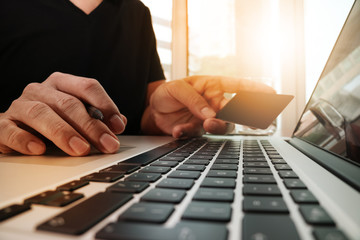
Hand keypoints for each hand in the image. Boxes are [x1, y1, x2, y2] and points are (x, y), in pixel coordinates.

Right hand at [0, 72, 126, 155]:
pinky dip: (25, 139)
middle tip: (107, 144)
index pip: (87, 87)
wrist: (15, 128)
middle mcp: (40, 90)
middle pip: (68, 103)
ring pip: (41, 114)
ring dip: (63, 133)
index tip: (118, 127)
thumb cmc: (53, 121)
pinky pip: (10, 130)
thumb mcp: (77, 116)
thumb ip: (98, 117)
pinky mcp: (2, 124)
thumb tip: (119, 123)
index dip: (106, 105)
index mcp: (61, 83)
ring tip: (80, 149)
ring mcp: (19, 106)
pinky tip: (39, 149)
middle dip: (91, 126)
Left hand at [145, 75, 274, 137]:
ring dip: (218, 125)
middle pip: (236, 109)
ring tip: (208, 123)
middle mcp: (214, 102)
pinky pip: (197, 134)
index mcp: (212, 86)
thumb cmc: (168, 92)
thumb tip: (211, 114)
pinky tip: (178, 131)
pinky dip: (188, 133)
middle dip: (249, 115)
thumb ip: (194, 100)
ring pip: (221, 124)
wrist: (153, 109)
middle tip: (258, 121)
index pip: (237, 86)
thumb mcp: (177, 89)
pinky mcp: (196, 130)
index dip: (256, 89)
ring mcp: (207, 118)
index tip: (272, 93)